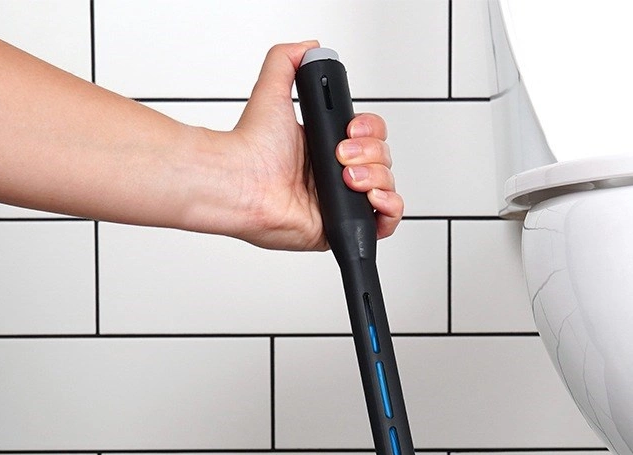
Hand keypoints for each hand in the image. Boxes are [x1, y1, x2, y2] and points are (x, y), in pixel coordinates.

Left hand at [222, 41, 403, 250]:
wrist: (243, 182)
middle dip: (371, 154)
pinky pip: (384, 222)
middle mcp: (336, 175)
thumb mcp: (270, 89)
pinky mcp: (343, 226)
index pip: (370, 136)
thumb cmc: (253, 148)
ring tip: (348, 178)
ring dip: (377, 178)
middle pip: (383, 160)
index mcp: (326, 147)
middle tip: (340, 155)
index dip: (369, 131)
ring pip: (387, 187)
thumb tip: (310, 49)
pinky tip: (371, 197)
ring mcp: (342, 202)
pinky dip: (389, 208)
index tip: (350, 131)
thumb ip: (287, 61)